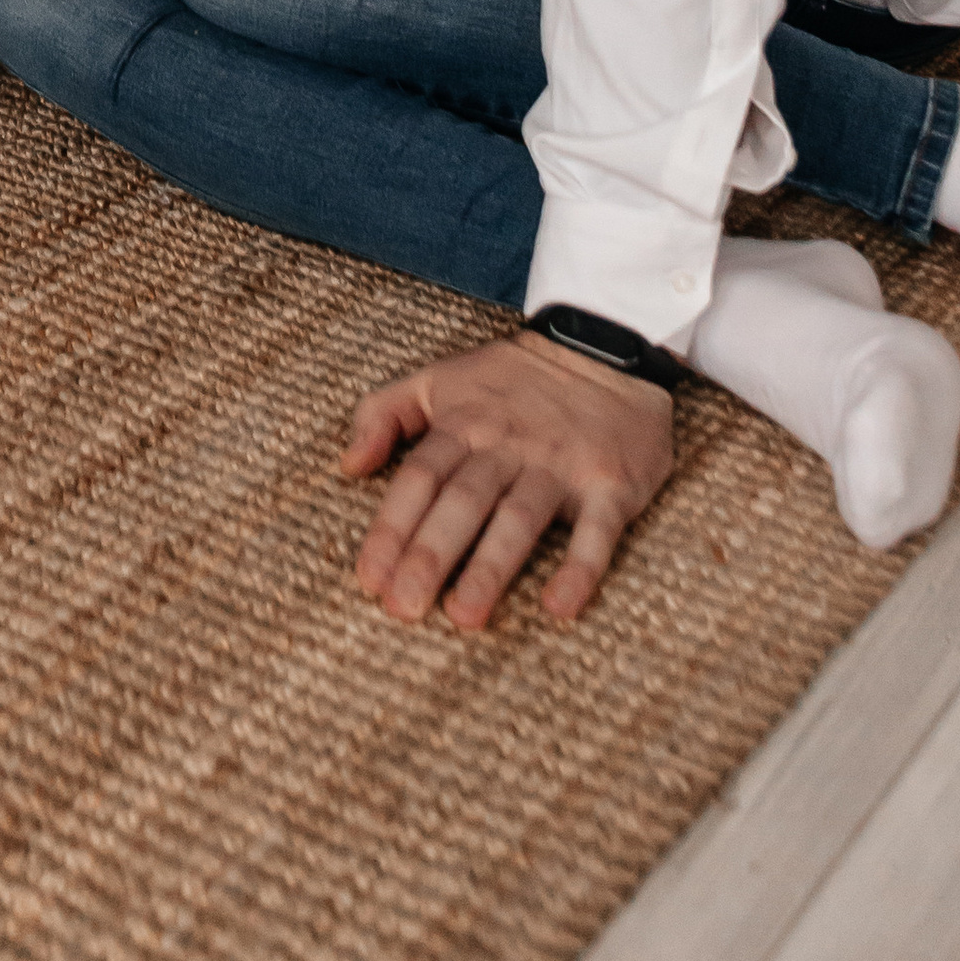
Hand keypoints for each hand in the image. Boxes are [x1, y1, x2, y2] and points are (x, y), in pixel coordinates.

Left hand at [340, 333, 675, 630]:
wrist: (608, 345)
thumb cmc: (514, 379)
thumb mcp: (439, 378)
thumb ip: (383, 412)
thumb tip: (348, 466)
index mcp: (465, 423)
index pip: (420, 478)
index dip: (392, 528)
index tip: (369, 578)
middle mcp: (509, 445)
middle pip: (463, 501)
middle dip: (430, 555)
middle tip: (403, 607)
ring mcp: (562, 464)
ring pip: (520, 517)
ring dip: (491, 567)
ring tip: (464, 615)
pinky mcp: (611, 483)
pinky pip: (597, 529)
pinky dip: (580, 568)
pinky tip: (559, 607)